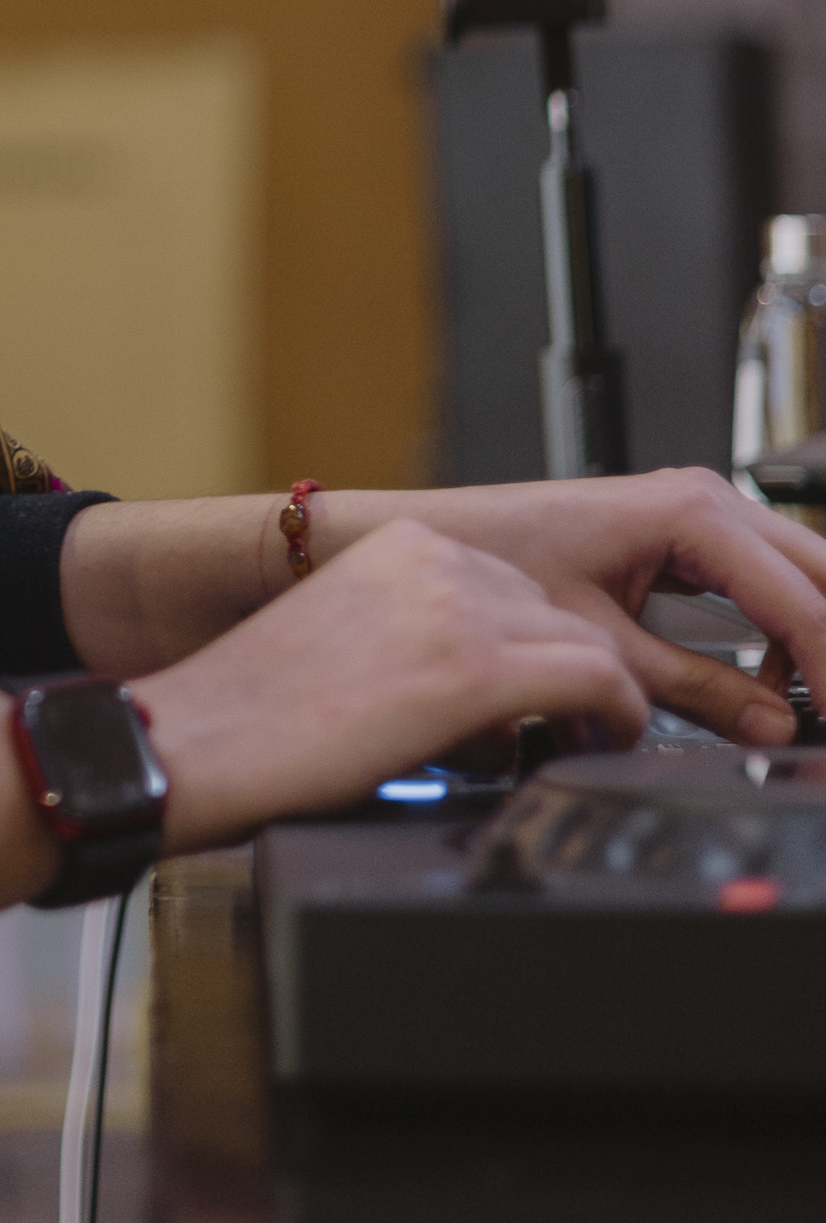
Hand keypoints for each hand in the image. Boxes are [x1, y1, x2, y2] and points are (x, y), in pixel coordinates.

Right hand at [129, 519, 646, 851]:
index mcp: (400, 546)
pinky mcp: (478, 670)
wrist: (199, 740)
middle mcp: (435, 559)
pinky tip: (600, 748)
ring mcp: (460, 609)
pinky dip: (617, 719)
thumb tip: (482, 695)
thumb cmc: (255, 716)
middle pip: (557, 612)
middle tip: (567, 732)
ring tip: (579, 747)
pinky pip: (600, 681)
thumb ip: (416, 638)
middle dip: (566, 677)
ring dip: (594, 703)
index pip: (516, 583)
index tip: (548, 695)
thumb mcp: (348, 638)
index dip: (539, 649)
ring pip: (588, 643)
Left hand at [321, 470, 825, 747]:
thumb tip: (768, 724)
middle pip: (818, 569)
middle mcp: (702, 498)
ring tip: (812, 700)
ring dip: (814, 632)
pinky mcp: (682, 532)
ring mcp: (696, 510)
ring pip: (799, 568)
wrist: (435, 538)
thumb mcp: (602, 643)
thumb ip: (695, 687)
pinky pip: (761, 575)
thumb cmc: (494, 560)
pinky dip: (783, 623)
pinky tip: (775, 678)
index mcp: (690, 511)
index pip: (800, 600)